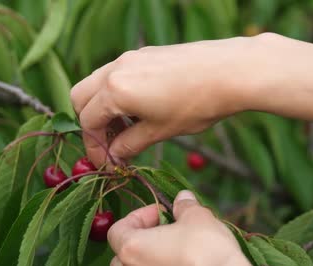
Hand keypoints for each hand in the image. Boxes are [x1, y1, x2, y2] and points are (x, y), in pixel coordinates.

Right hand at [70, 38, 253, 165]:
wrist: (231, 70)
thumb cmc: (196, 104)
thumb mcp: (160, 131)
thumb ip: (130, 144)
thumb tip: (114, 155)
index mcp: (115, 91)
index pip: (88, 122)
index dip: (94, 147)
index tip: (106, 163)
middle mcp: (115, 70)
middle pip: (81, 98)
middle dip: (90, 123)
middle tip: (110, 143)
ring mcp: (129, 58)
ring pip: (96, 83)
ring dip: (103, 107)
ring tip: (127, 127)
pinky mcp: (144, 53)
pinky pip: (116, 74)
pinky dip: (117, 93)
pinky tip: (140, 108)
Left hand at [107, 190, 242, 265]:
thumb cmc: (209, 250)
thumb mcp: (199, 217)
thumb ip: (185, 207)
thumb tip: (181, 199)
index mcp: (132, 248)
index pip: (117, 229)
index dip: (137, 218)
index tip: (160, 215)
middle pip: (118, 263)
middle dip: (135, 252)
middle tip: (161, 245)